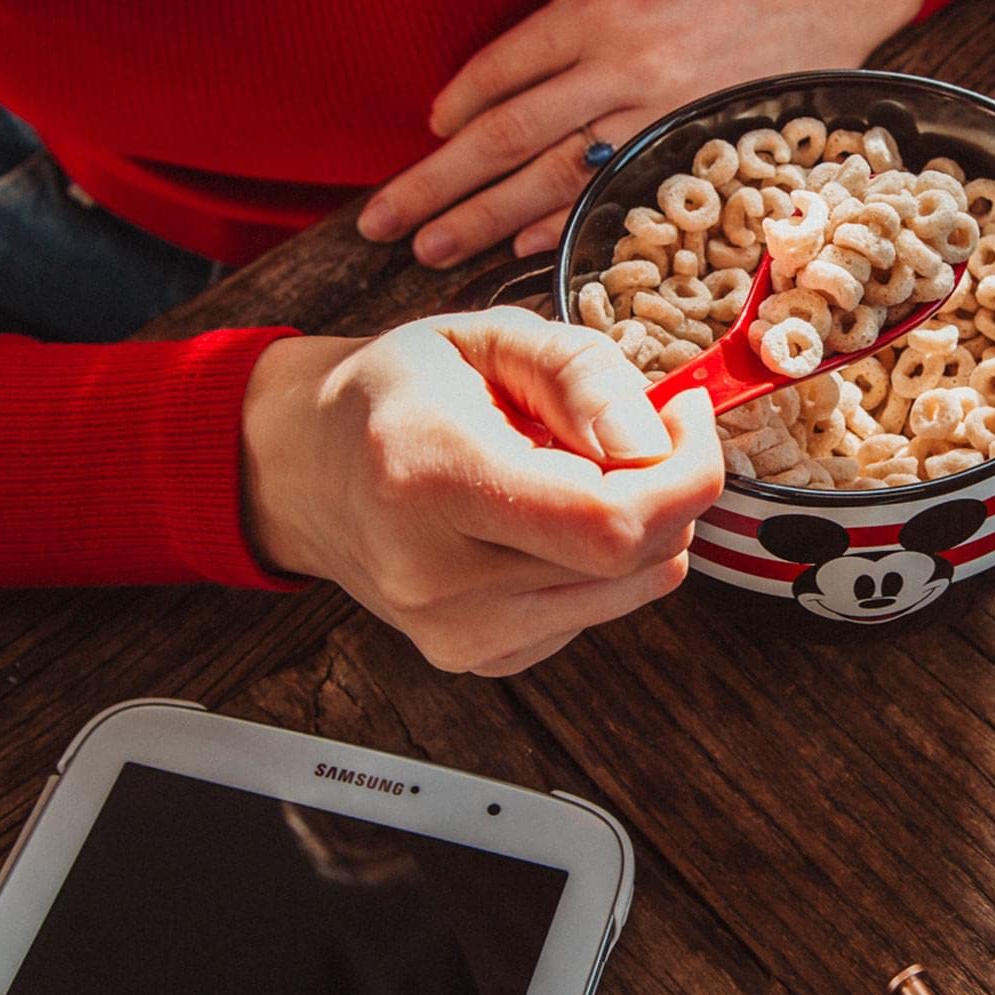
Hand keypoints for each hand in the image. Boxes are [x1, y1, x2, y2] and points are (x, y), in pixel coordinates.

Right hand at [241, 308, 724, 674]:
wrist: (307, 468)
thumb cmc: (398, 392)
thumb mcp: (487, 336)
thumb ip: (580, 373)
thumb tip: (653, 437)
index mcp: (430, 476)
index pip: (608, 521)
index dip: (685, 472)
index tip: (686, 414)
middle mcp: (436, 573)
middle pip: (632, 560)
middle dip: (675, 488)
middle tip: (651, 428)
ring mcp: (455, 631)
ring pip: (632, 590)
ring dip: (643, 524)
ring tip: (584, 470)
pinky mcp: (478, 658)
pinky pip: (597, 611)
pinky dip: (603, 561)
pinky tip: (552, 518)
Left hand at [356, 0, 925, 266]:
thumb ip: (574, 22)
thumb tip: (504, 89)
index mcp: (595, 4)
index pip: (502, 71)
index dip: (456, 111)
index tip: (425, 137)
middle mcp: (619, 59)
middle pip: (504, 136)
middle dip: (435, 185)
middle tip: (377, 223)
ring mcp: (659, 110)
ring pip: (550, 178)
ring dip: (482, 220)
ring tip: (429, 247)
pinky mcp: (696, 144)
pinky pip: (615, 195)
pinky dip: (563, 225)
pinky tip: (520, 250)